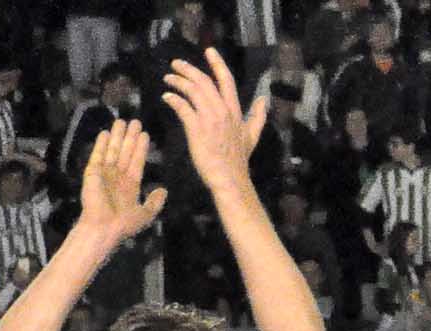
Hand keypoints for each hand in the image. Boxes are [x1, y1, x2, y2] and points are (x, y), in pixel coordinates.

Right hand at [76, 121, 168, 243]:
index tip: (145, 134)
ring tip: (122, 121)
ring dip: (118, 136)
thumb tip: (163, 190)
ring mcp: (105, 173)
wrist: (104, 227)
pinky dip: (101, 144)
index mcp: (130, 184)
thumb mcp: (145, 213)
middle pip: (125, 151)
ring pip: (113, 150)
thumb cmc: (124, 224)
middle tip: (135, 121)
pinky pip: (98, 155)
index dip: (141, 148)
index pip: (137, 161)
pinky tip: (106, 133)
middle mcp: (118, 176)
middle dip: (130, 137)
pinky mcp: (93, 172)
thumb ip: (154, 202)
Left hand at [161, 48, 266, 194]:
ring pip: (192, 91)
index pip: (226, 81)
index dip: (217, 63)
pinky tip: (166, 97)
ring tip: (168, 79)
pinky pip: (182, 107)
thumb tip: (264, 100)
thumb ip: (258, 116)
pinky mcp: (196, 129)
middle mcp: (222, 112)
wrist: (230, 179)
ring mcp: (209, 120)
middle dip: (188, 69)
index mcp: (235, 112)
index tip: (208, 50)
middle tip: (176, 64)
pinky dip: (173, 99)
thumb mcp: (252, 135)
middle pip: (204, 81)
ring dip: (178, 82)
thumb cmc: (238, 159)